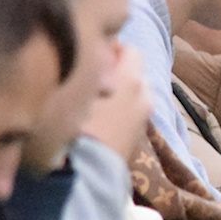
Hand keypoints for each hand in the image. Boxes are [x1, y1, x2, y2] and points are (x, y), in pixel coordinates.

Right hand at [81, 43, 151, 157]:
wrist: (85, 170)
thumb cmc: (75, 122)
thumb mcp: (79, 84)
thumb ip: (93, 63)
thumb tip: (95, 51)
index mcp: (132, 78)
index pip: (129, 49)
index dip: (111, 49)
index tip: (91, 58)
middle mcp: (145, 94)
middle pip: (134, 71)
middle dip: (117, 72)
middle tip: (90, 79)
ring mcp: (144, 116)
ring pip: (133, 93)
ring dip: (119, 92)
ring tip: (93, 101)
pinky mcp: (139, 137)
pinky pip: (131, 113)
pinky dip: (120, 111)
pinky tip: (99, 120)